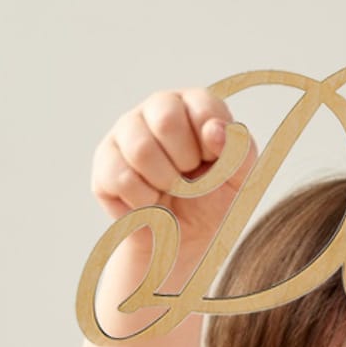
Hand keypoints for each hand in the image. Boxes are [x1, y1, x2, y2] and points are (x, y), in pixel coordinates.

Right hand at [91, 89, 255, 251]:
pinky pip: (122, 179)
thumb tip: (214, 130)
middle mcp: (157, 108)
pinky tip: (150, 201)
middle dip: (186, 162)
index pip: (203, 108)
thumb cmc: (214, 201)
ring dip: (165, 183)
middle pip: (166, 119)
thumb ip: (240, 151)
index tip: (212, 162)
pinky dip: (145, 202)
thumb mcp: (240, 180)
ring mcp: (126, 132)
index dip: (212, 145)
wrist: (185, 241)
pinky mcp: (105, 161)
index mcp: (195, 105)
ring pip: (141, 149)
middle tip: (190, 178)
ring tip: (170, 190)